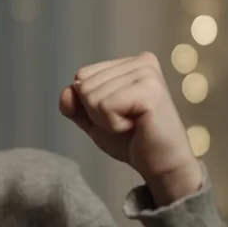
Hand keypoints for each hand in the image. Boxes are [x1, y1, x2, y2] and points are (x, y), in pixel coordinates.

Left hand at [59, 52, 202, 202]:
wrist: (161, 165)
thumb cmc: (131, 141)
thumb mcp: (94, 120)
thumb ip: (76, 105)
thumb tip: (66, 91)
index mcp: (129, 63)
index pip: (82, 75)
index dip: (91, 104)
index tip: (119, 114)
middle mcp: (140, 61)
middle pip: (84, 84)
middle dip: (97, 113)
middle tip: (127, 122)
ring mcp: (146, 73)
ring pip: (91, 96)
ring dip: (106, 120)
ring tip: (133, 124)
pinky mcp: (149, 90)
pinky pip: (104, 106)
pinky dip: (113, 124)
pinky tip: (136, 126)